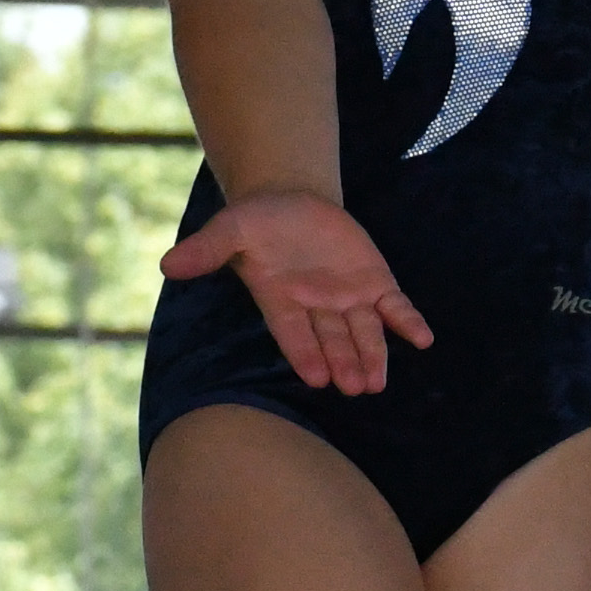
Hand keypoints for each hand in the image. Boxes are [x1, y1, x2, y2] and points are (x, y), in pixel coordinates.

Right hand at [161, 188, 431, 397]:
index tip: (316, 378)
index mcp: (282, 302)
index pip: (294, 334)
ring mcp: (349, 299)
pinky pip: (395, 307)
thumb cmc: (258, 223)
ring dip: (373, 355)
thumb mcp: (230, 229)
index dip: (306, 353)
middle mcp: (317, 309)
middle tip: (354, 387)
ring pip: (364, 332)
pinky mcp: (375, 283)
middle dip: (344, 363)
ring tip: (377, 382)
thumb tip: (167, 265)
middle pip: (333, 340)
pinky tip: (423, 338)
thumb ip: (207, 250)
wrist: (293, 202)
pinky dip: (408, 322)